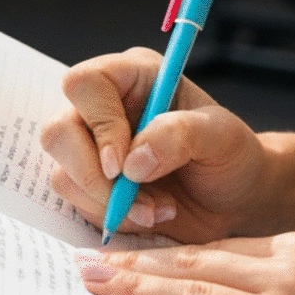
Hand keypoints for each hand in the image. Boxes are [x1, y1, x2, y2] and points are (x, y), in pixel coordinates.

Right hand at [41, 49, 271, 239]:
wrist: (236, 199)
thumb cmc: (232, 156)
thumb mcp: (223, 137)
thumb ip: (181, 136)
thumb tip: (131, 161)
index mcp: (133, 76)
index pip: (85, 84)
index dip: (98, 124)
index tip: (123, 164)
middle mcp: (104, 107)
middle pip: (58, 131)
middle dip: (94, 175)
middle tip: (137, 197)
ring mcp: (92, 147)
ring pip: (63, 173)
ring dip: (108, 202)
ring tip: (158, 209)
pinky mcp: (91, 184)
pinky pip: (75, 202)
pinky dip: (111, 217)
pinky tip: (148, 216)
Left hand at [75, 232, 294, 294]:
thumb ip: (285, 284)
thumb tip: (223, 294)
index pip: (211, 249)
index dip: (156, 252)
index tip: (116, 252)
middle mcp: (290, 276)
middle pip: (192, 267)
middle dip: (131, 265)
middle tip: (81, 262)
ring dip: (136, 292)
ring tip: (94, 288)